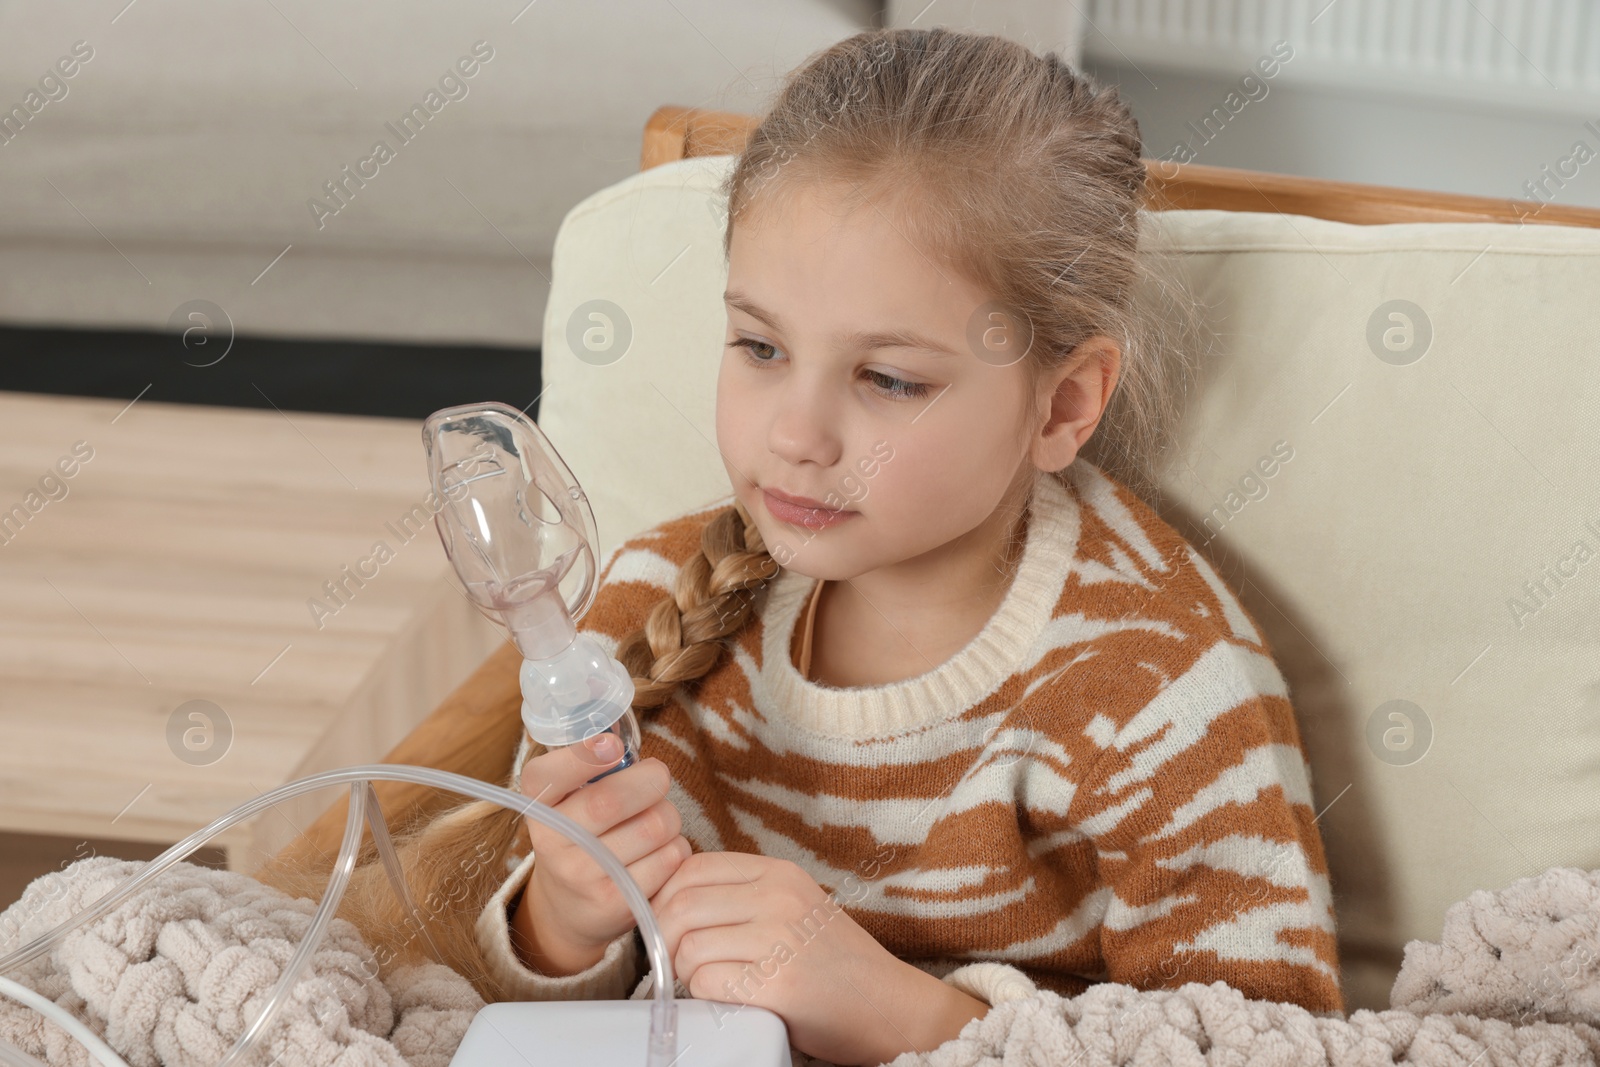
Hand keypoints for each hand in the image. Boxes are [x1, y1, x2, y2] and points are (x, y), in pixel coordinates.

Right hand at [512, 733, 691, 975]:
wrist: (569, 909)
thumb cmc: (581, 836)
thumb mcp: (568, 802)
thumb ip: (591, 769)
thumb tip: (619, 739)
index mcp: (538, 806)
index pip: (547, 776)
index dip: (583, 757)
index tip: (613, 746)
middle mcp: (551, 842)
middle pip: (613, 799)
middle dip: (651, 780)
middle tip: (657, 779)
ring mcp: (580, 876)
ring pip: (654, 826)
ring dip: (669, 816)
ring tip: (657, 822)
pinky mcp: (615, 902)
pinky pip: (670, 857)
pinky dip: (676, 847)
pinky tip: (659, 853)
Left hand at [650, 851, 940, 1064]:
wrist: (890, 1005)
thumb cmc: (835, 962)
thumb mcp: (794, 906)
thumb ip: (744, 896)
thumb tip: (672, 901)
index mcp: (779, 873)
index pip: (693, 867)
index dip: (666, 896)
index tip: (668, 922)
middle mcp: (779, 898)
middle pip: (682, 904)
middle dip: (665, 937)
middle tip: (679, 959)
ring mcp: (780, 940)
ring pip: (689, 945)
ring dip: (684, 970)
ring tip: (705, 980)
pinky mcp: (778, 984)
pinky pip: (708, 983)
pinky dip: (704, 994)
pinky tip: (728, 997)